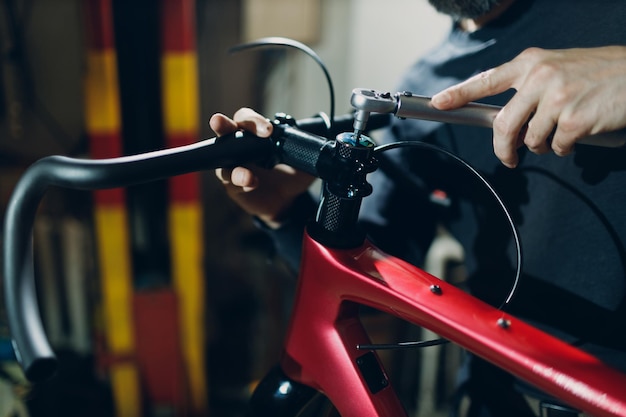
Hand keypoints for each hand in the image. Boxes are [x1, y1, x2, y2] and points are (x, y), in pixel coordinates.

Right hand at [211, 108, 314, 227]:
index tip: (268, 130)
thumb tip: (329, 144)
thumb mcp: (304, 162)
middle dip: (223, 124)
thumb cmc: (291, 176)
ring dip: (230, 159)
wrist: (286, 201)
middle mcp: (241, 146)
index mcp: (256, 135)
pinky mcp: (232, 184)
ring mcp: (234, 165)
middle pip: (226, 129)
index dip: (255, 121)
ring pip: (222, 156)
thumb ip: (312, 151)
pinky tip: (252, 182)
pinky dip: (241, 180)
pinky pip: (230, 180)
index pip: (248, 119)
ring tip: (246, 173)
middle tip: (221, 122)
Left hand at [431, 46, 625, 167]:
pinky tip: (577, 135)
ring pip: (531, 140)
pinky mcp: (574, 120)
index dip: (459, 93)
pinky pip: (557, 147)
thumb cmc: (597, 73)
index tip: (439, 102)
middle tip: (508, 159)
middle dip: (503, 148)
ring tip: (559, 135)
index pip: (486, 79)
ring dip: (542, 146)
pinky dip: (565, 148)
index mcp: (531, 63)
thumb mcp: (557, 67)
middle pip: (503, 125)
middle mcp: (540, 78)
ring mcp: (557, 99)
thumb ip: (529, 87)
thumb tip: (506, 120)